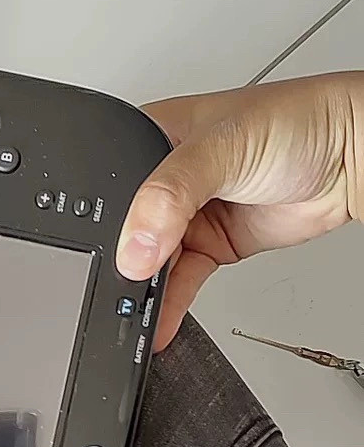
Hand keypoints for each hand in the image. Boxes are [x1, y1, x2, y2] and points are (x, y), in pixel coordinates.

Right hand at [116, 73, 363, 349]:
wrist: (350, 157)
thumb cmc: (293, 123)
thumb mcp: (220, 147)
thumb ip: (170, 195)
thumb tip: (136, 246)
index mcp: (150, 136)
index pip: (109, 184)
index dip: (106, 220)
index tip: (111, 254)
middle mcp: (163, 177)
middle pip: (127, 229)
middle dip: (125, 261)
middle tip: (125, 288)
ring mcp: (187, 214)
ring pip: (152, 262)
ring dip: (146, 290)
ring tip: (138, 313)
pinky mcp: (210, 245)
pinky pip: (179, 282)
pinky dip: (169, 306)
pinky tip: (159, 323)